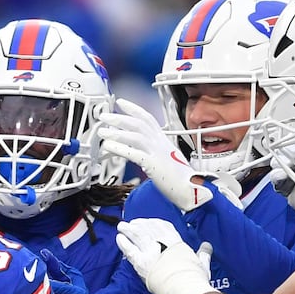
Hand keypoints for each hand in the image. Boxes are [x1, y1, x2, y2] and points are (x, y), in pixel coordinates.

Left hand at [98, 98, 238, 211]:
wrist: (192, 190)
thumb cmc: (179, 179)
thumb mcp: (164, 159)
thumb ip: (151, 152)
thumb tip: (135, 150)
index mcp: (163, 140)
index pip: (147, 118)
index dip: (133, 109)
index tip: (120, 102)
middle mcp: (161, 143)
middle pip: (139, 124)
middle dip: (120, 118)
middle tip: (104, 116)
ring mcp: (158, 153)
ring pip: (136, 136)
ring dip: (117, 132)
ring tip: (102, 132)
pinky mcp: (155, 165)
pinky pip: (135, 154)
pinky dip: (120, 148)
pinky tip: (108, 146)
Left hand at [114, 218, 215, 293]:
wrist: (184, 287)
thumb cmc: (195, 277)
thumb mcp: (202, 261)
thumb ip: (203, 253)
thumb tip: (207, 246)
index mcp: (176, 242)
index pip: (164, 227)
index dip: (155, 222)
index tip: (149, 221)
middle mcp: (162, 244)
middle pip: (148, 229)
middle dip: (139, 224)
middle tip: (132, 222)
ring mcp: (150, 252)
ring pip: (137, 236)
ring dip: (128, 230)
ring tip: (121, 226)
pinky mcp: (141, 263)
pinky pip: (129, 249)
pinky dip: (123, 242)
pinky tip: (118, 237)